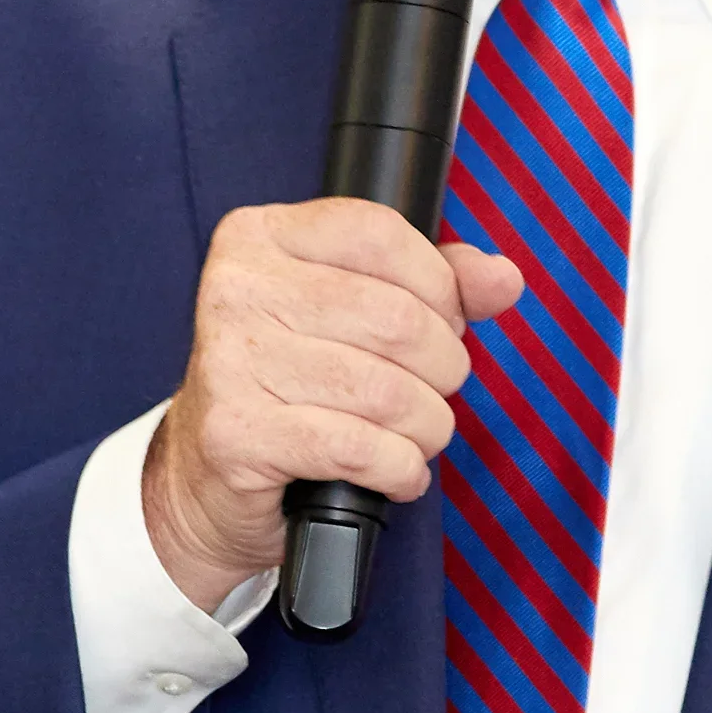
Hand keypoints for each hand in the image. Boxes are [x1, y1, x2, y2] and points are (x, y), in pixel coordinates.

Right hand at [142, 200, 522, 614]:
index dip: (437, 286)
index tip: (443, 322)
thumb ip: (436, 284)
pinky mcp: (238, 434)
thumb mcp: (356, 312)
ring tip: (417, 437)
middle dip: (442, 368)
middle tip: (433, 391)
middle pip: (395, 318)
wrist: (208, 477)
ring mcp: (230, 362)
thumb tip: (503, 279)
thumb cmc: (290, 385)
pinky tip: (395, 472)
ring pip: (386, 391)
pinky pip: (360, 448)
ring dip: (426, 427)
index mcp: (261, 237)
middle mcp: (237, 289)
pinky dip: (399, 469)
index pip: (380, 235)